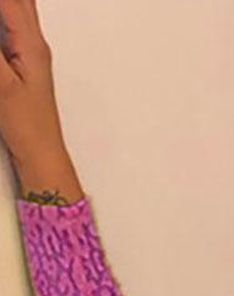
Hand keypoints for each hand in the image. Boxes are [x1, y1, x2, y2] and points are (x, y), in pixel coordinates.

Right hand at [0, 0, 65, 167]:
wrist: (41, 153)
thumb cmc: (29, 126)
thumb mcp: (2, 84)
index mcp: (31, 44)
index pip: (10, 0)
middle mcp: (34, 43)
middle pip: (21, 1)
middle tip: (1, 9)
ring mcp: (29, 51)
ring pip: (19, 8)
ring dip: (9, 5)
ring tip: (3, 11)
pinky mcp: (21, 61)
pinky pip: (12, 24)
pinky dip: (4, 15)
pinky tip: (3, 19)